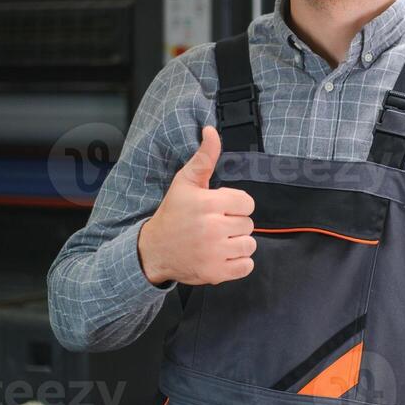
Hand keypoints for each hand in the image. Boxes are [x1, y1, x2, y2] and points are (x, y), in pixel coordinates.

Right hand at [137, 125, 256, 286]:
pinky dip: (238, 263)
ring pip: (250, 245)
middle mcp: (212, 228)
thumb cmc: (173, 213)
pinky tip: (222, 255)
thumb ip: (204, 157)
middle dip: (234, 224)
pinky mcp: (216, 273)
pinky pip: (247, 266)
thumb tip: (211, 130)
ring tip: (218, 241)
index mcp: (207, 204)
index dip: (235, 205)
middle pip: (249, 224)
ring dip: (238, 244)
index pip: (247, 203)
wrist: (154, 250)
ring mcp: (214, 253)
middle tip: (214, 226)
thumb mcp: (185, 182)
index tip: (219, 208)